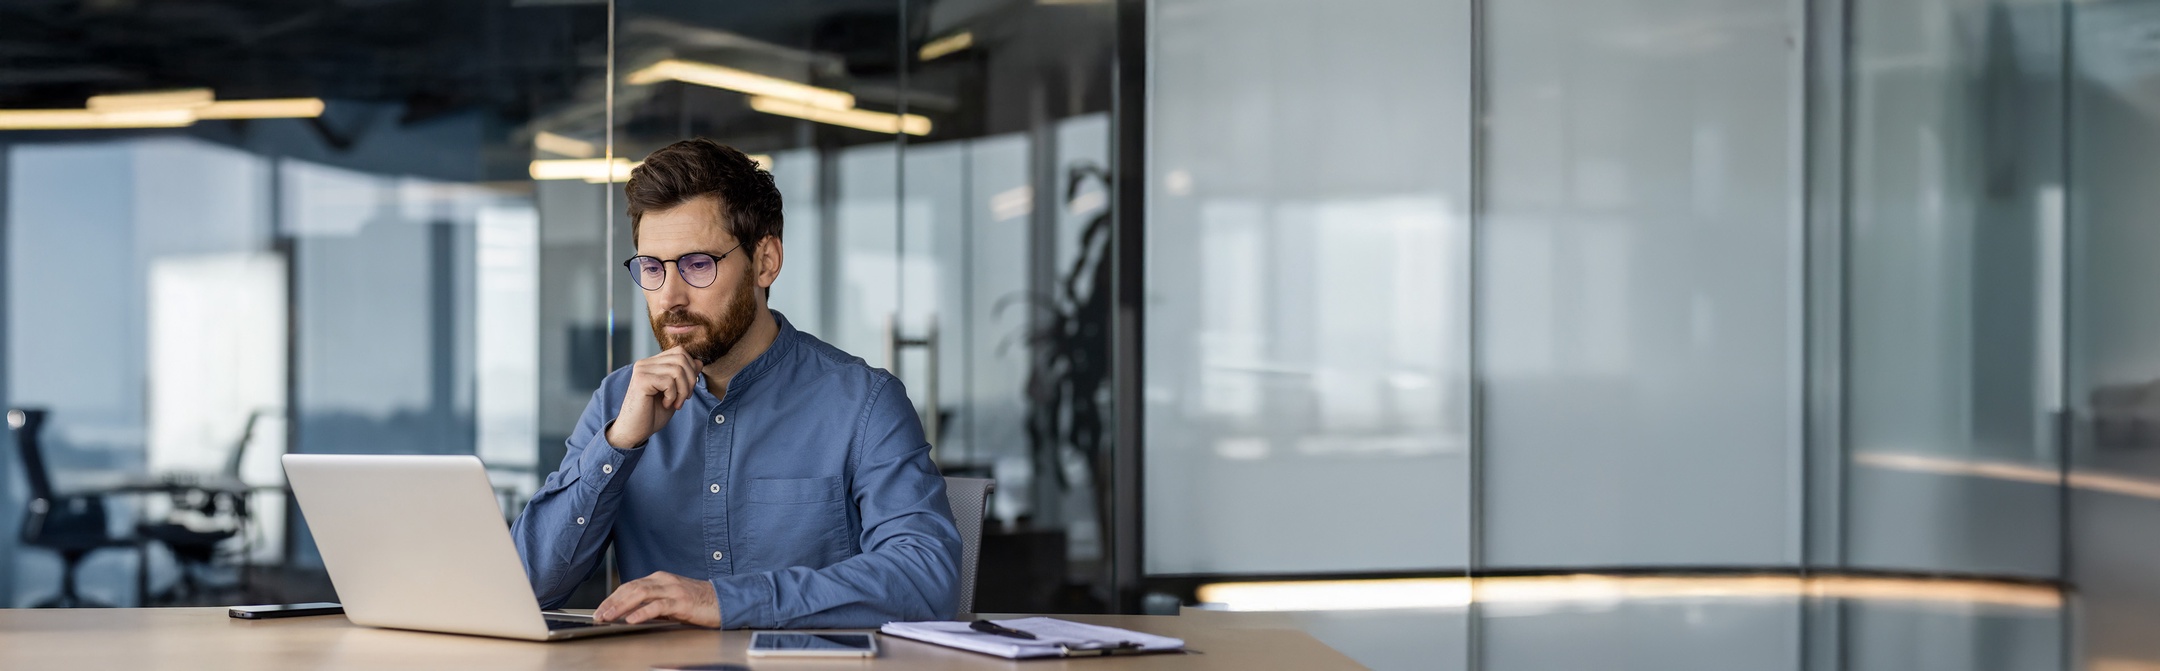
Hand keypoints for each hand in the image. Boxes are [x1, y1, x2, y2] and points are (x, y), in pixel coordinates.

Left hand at [594, 571, 720, 627]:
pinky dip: (643, 612)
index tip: (600, 610)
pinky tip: (632, 619)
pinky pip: (658, 606)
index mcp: (660, 578)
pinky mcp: (682, 602)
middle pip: (631, 588)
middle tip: (598, 615)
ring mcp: (673, 590)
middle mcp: (664, 581)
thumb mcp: (671, 600)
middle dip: (611, 602)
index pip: (629, 585)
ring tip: (609, 617)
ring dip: (621, 606)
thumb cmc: (698, 602)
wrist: (724, 601)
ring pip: (640, 594)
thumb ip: (652, 603)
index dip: (612, 597)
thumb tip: (629, 613)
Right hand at [606, 347, 702, 448]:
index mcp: (652, 364)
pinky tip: (665, 404)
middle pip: (681, 357)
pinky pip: (668, 381)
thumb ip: (685, 377)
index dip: (691, 369)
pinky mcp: (641, 380)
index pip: (679, 352)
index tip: (686, 390)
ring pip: (677, 370)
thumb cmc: (652, 414)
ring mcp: (642, 370)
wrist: (634, 431)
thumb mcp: (675, 394)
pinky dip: (673, 395)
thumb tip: (699, 362)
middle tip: (684, 398)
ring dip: (682, 390)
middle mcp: (645, 363)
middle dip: (690, 380)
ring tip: (675, 403)